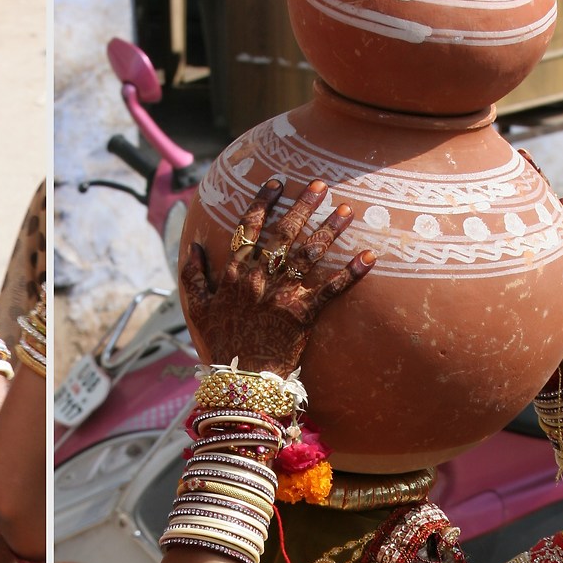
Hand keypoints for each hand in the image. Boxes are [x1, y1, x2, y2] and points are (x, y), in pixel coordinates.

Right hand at [181, 179, 372, 375]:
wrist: (240, 380)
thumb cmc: (220, 344)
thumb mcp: (197, 308)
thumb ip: (193, 275)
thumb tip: (195, 247)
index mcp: (234, 273)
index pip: (249, 227)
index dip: (263, 201)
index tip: (277, 183)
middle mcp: (259, 278)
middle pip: (284, 232)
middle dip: (303, 205)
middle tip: (320, 185)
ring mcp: (282, 294)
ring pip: (309, 253)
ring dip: (330, 229)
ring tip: (346, 210)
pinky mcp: (303, 314)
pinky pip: (331, 289)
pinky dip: (351, 273)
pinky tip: (369, 257)